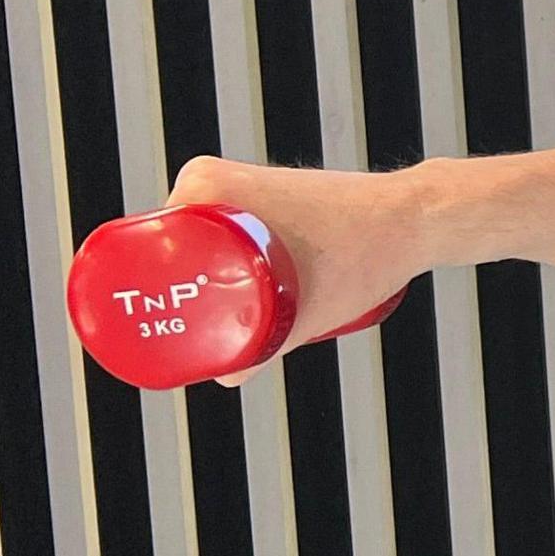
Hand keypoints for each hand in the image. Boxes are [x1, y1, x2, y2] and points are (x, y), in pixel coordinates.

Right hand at [159, 154, 435, 386]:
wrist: (414, 218)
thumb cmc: (365, 253)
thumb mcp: (308, 308)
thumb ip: (265, 346)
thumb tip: (226, 378)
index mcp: (208, 186)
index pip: (146, 239)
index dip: (140, 281)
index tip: (148, 319)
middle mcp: (217, 177)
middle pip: (170, 246)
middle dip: (173, 289)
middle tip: (184, 332)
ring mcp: (242, 184)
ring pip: (201, 241)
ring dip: (202, 277)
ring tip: (209, 322)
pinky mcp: (268, 197)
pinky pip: (227, 231)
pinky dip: (226, 261)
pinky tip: (227, 294)